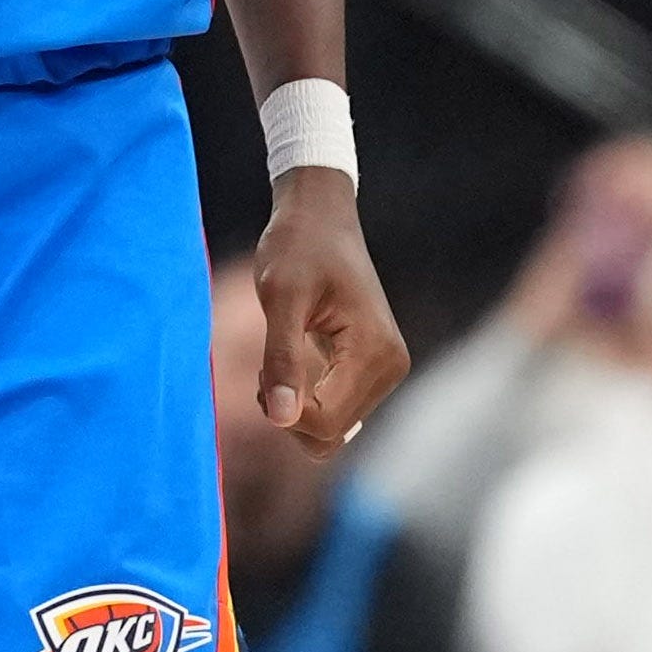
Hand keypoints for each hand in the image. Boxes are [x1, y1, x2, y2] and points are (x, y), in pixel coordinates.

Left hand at [245, 169, 407, 455]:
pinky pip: (336, 412)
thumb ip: (281, 359)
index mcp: (375, 352)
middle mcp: (390, 367)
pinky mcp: (372, 370)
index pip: (326, 423)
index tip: (260, 373)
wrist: (320, 216)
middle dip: (289, 414)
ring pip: (333, 430)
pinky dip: (306, 402)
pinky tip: (291, 364)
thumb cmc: (298, 247)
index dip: (283, 411)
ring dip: (296, 410)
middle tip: (265, 369)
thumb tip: (280, 419)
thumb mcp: (280, 299)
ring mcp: (385, 370)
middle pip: (331, 435)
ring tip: (277, 363)